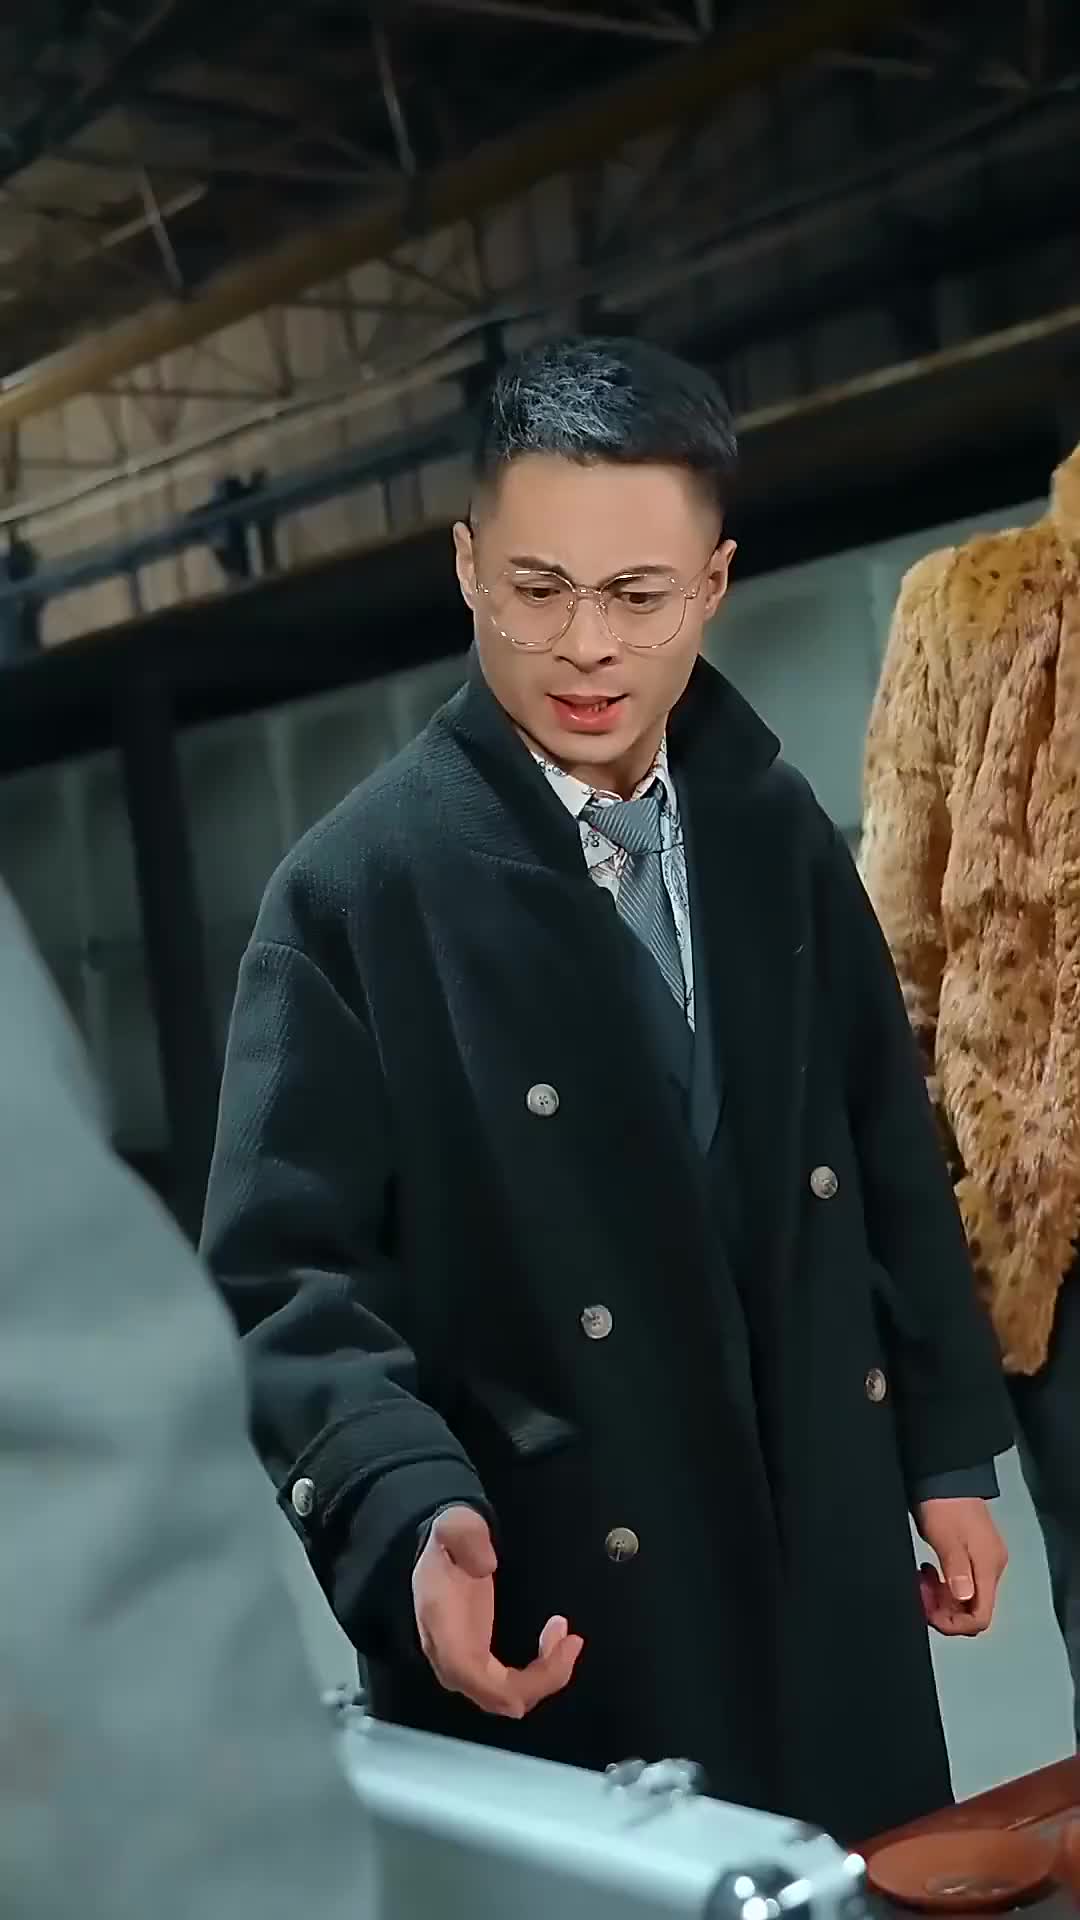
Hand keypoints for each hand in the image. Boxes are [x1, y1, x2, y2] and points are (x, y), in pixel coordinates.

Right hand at [412, 1505, 583, 1717]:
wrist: (443, 1547)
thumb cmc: (450, 1541)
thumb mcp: (454, 1524)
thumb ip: (466, 1536)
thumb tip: (486, 1565)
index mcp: (441, 1627)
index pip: (470, 1675)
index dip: (515, 1679)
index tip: (556, 1648)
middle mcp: (450, 1656)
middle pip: (496, 1697)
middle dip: (543, 1678)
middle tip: (571, 1640)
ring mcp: (465, 1664)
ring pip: (507, 1698)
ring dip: (544, 1676)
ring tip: (566, 1638)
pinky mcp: (480, 1663)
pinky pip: (510, 1687)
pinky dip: (538, 1674)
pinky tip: (553, 1644)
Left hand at [914, 1496, 1007, 1636]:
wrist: (944, 1474)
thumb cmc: (943, 1503)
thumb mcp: (946, 1537)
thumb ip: (956, 1570)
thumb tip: (964, 1598)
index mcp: (989, 1567)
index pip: (980, 1616)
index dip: (953, 1623)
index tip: (927, 1610)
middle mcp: (991, 1567)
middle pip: (973, 1609)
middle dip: (944, 1610)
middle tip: (919, 1592)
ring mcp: (983, 1559)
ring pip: (965, 1597)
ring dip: (942, 1597)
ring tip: (920, 1580)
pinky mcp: (972, 1552)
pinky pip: (961, 1582)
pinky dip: (944, 1585)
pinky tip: (928, 1572)